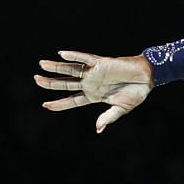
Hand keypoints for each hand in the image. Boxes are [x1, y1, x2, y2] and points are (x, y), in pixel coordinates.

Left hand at [34, 51, 151, 133]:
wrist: (147, 78)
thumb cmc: (136, 93)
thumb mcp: (121, 109)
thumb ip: (108, 117)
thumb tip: (97, 129)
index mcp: (94, 96)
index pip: (72, 101)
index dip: (59, 103)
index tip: (45, 105)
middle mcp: (90, 83)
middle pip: (66, 84)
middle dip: (50, 82)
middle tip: (36, 79)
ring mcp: (94, 73)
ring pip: (71, 70)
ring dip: (56, 67)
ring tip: (41, 64)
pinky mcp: (100, 63)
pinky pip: (85, 59)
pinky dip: (74, 56)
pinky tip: (61, 54)